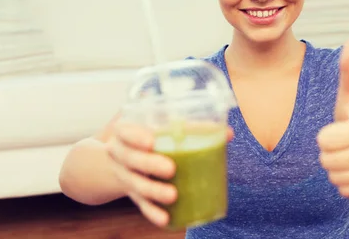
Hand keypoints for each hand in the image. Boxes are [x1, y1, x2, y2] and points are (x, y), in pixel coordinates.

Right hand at [106, 121, 233, 226]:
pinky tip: (166, 219)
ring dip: (154, 191)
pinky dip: (153, 213)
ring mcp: (125, 176)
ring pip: (136, 185)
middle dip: (150, 164)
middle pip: (131, 159)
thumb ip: (192, 129)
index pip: (124, 131)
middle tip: (171, 169)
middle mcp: (120, 154)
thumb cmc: (151, 138)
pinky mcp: (132, 195)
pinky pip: (142, 206)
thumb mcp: (162, 128)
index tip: (152, 141)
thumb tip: (228, 134)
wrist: (122, 161)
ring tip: (173, 195)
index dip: (136, 136)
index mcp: (125, 133)